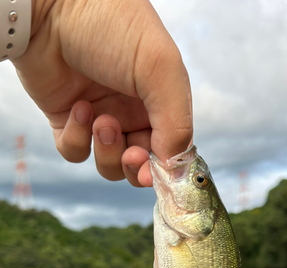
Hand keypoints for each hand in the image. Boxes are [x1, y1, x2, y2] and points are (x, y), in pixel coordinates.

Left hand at [12, 0, 192, 186]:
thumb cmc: (112, 26)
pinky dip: (77, 140)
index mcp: (161, 102)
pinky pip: (76, 152)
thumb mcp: (160, 68)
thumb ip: (176, 121)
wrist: (51, 6)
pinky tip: (78, 108)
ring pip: (110, 165)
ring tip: (101, 119)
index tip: (155, 174)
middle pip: (141, 165)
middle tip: (131, 154)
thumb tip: (174, 170)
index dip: (165, 169)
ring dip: (107, 151)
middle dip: (135, 165)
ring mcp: (101, 119)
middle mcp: (133, 114)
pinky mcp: (69, 122)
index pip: (171, 149)